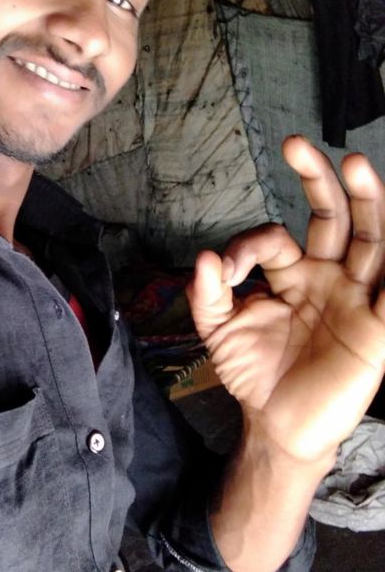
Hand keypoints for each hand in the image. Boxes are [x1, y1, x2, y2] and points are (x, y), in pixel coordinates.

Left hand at [187, 136, 384, 463]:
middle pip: (334, 219)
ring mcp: (356, 301)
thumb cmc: (252, 374)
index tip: (223, 272)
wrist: (277, 426)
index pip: (277, 237)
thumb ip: (207, 295)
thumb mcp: (219, 332)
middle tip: (297, 144)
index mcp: (292, 274)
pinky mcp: (375, 331)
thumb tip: (204, 256)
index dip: (248, 244)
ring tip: (356, 164)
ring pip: (371, 241)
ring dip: (367, 203)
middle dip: (319, 181)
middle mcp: (328, 278)